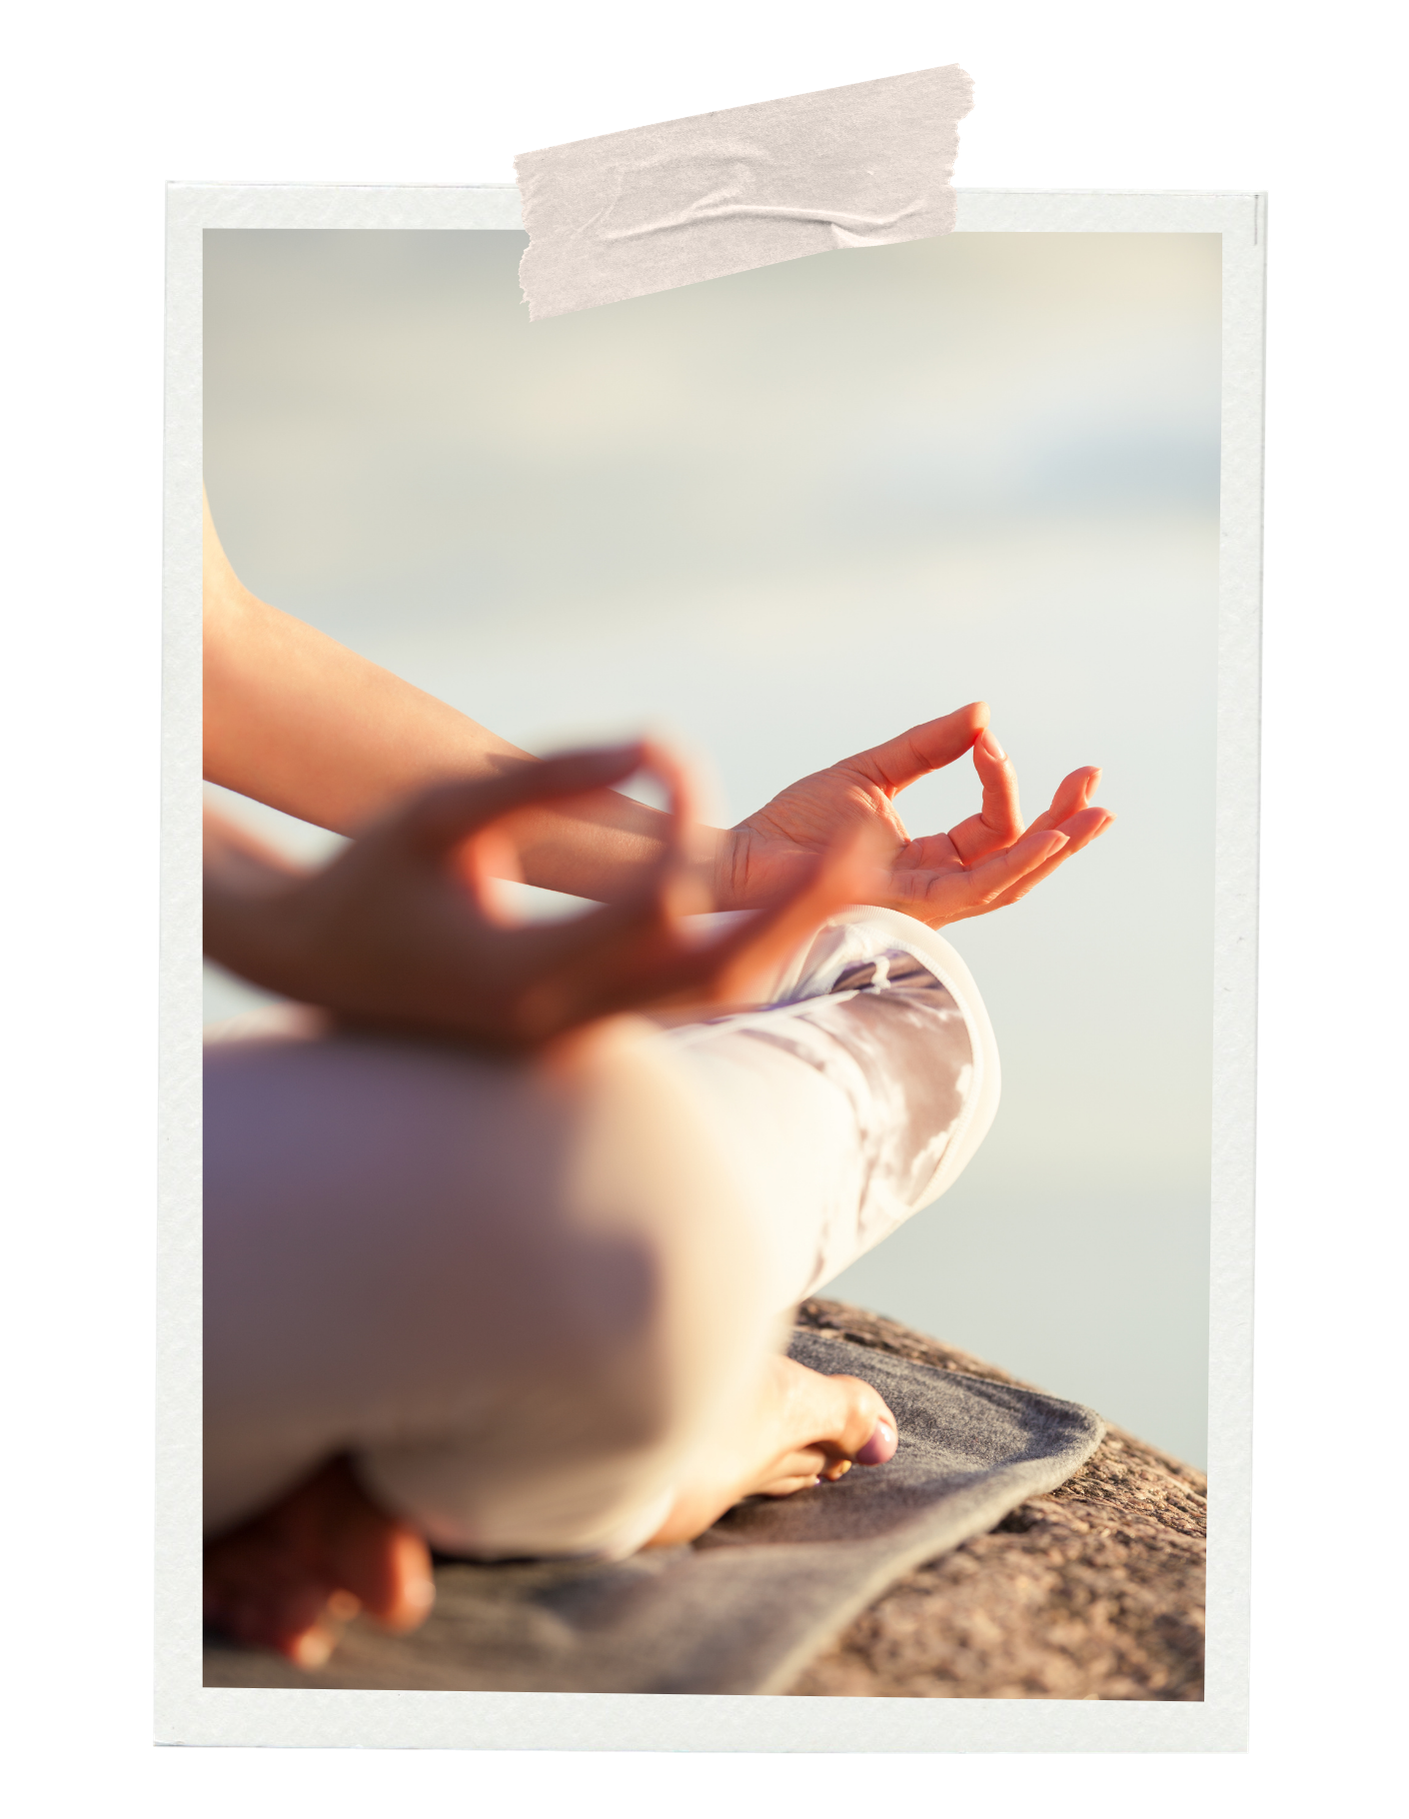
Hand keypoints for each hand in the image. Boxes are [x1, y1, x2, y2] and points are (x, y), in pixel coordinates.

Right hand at [204, 742, 884, 1053]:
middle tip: (869, 840)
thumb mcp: (438, 814)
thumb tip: (658, 744)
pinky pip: (692, 998)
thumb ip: (546, 778)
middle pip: (715, 971)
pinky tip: (795, 898)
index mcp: (516, 977)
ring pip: (716, 995)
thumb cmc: (368, 881)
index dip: (681, 831)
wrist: (320, 971)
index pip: (646, 910)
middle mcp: (561, 1025)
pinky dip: (749, 947)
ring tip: (857, 866)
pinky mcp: (594, 1037)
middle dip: (800, 907)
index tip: (683, 766)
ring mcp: (581, 1042)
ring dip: (790, 931)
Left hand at [714, 702, 1113, 929]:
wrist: (740, 855)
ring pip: (1007, 882)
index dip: (1002, 785)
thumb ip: (928, 747)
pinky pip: (974, 890)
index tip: (991, 740)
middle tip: (1096, 783)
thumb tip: (983, 713)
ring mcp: (923, 905)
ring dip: (1053, 847)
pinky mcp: (906, 906)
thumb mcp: (872, 772)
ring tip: (1092, 813)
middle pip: (1016, 863)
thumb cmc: (792, 824)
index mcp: (928, 860)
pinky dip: (1014, 863)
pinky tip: (1046, 837)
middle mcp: (934, 890)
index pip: (990, 829)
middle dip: (1062, 825)